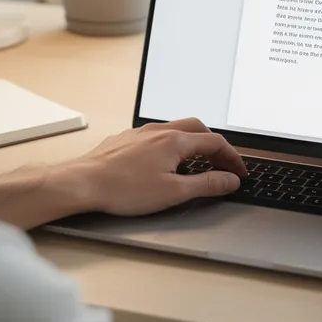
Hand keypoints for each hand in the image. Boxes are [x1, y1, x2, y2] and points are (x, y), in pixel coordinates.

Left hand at [47, 118, 247, 216]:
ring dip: (192, 143)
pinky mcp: (125, 140)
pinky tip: (163, 163)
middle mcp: (158, 131)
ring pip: (175, 130)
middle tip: (222, 164)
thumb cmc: (123, 189)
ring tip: (196, 164)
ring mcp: (140, 133)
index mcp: (174, 141)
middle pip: (197, 129)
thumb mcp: (173, 192)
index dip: (232, 158)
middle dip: (214, 145)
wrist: (82, 183)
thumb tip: (230, 180)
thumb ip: (206, 185)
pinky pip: (156, 136)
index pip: (215, 143)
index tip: (239, 172)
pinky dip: (170, 145)